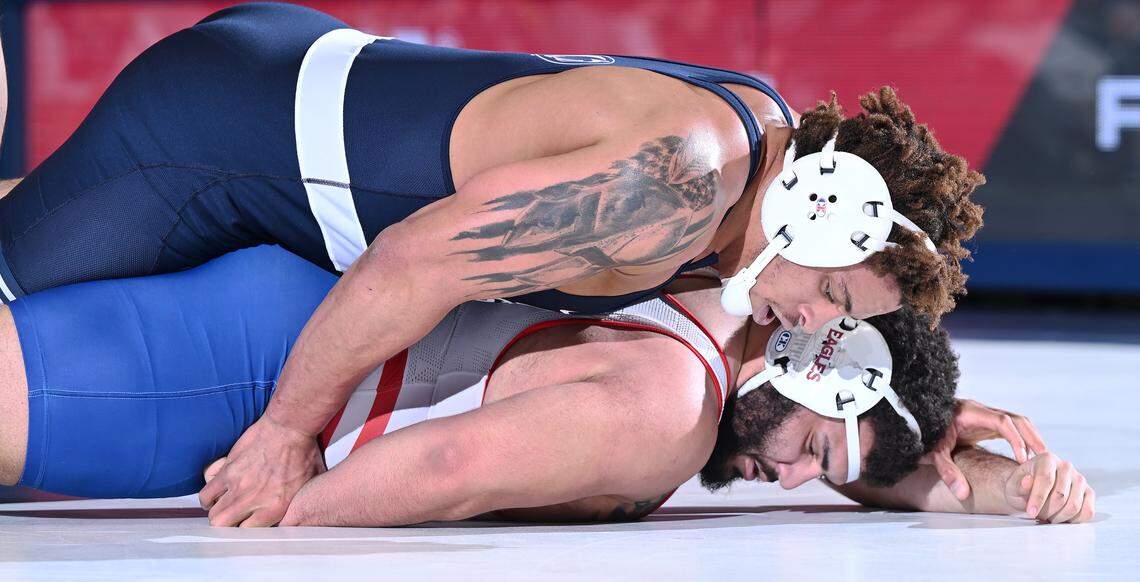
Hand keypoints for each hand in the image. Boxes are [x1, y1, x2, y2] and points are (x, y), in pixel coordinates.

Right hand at [198, 416, 324, 526]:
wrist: (290, 427)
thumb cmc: (304, 452)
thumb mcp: (310, 485)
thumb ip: (300, 502)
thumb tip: (300, 511)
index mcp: (274, 507)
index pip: (247, 532)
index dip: (246, 528)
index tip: (248, 523)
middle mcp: (252, 499)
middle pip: (224, 525)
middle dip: (227, 524)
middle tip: (233, 517)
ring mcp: (236, 484)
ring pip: (212, 510)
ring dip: (216, 509)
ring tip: (223, 505)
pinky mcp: (227, 468)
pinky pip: (207, 488)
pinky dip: (209, 491)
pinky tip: (217, 489)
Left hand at [921, 399, 1046, 500]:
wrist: (917, 419)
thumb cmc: (925, 433)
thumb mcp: (934, 452)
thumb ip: (947, 471)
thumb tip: (962, 494)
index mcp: (969, 413)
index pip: (1001, 421)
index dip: (1016, 439)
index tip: (1024, 458)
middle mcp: (980, 411)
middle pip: (1016, 419)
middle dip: (1032, 437)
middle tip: (1045, 458)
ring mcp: (984, 415)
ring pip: (1016, 421)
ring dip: (1030, 437)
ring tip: (1042, 459)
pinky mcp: (985, 422)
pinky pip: (1010, 427)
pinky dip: (1022, 439)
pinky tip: (1028, 457)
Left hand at [1004, 452, 1094, 523]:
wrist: (1032, 490)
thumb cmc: (1021, 487)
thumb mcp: (1013, 486)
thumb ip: (1019, 485)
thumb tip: (1027, 481)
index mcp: (1047, 458)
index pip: (1046, 479)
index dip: (1038, 499)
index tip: (1031, 512)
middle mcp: (1066, 466)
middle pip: (1060, 496)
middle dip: (1046, 511)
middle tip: (1037, 515)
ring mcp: (1080, 479)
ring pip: (1073, 506)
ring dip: (1058, 518)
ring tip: (1046, 516)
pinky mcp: (1089, 492)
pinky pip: (1087, 512)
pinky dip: (1073, 521)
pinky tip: (1060, 517)